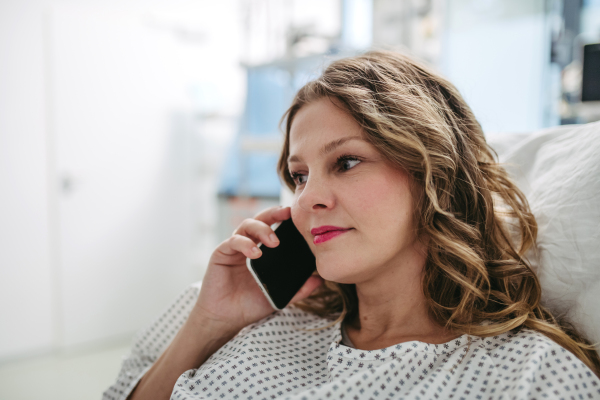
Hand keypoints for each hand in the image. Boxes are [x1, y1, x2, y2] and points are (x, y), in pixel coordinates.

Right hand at [192, 206, 322, 335]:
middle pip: (261, 219)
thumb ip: (299, 289)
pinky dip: (245, 243)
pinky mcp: (221, 253)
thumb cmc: (250, 305)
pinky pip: (232, 241)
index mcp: (262, 250)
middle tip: (287, 214)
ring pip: (246, 225)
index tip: (299, 216)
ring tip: (273, 242)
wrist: (225, 319)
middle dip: (274, 213)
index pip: (274, 227)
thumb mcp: (279, 296)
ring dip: (262, 229)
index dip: (285, 219)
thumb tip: (321, 280)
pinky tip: (255, 254)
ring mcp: (234, 248)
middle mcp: (248, 244)